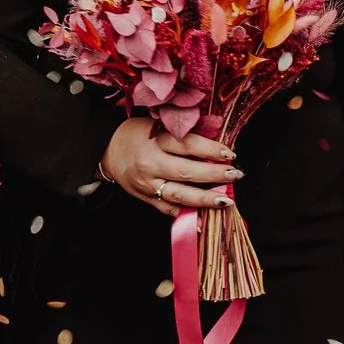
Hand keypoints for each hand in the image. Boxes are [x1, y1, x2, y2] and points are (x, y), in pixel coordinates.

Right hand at [101, 118, 239, 212]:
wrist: (108, 150)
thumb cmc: (138, 134)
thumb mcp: (157, 125)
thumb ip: (183, 133)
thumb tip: (217, 137)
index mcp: (155, 141)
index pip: (188, 145)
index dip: (211, 150)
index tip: (230, 154)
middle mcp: (151, 164)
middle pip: (186, 172)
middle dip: (214, 175)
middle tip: (235, 174)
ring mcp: (148, 185)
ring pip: (179, 195)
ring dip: (205, 199)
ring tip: (226, 200)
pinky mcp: (146, 198)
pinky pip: (168, 210)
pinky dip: (187, 216)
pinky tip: (205, 219)